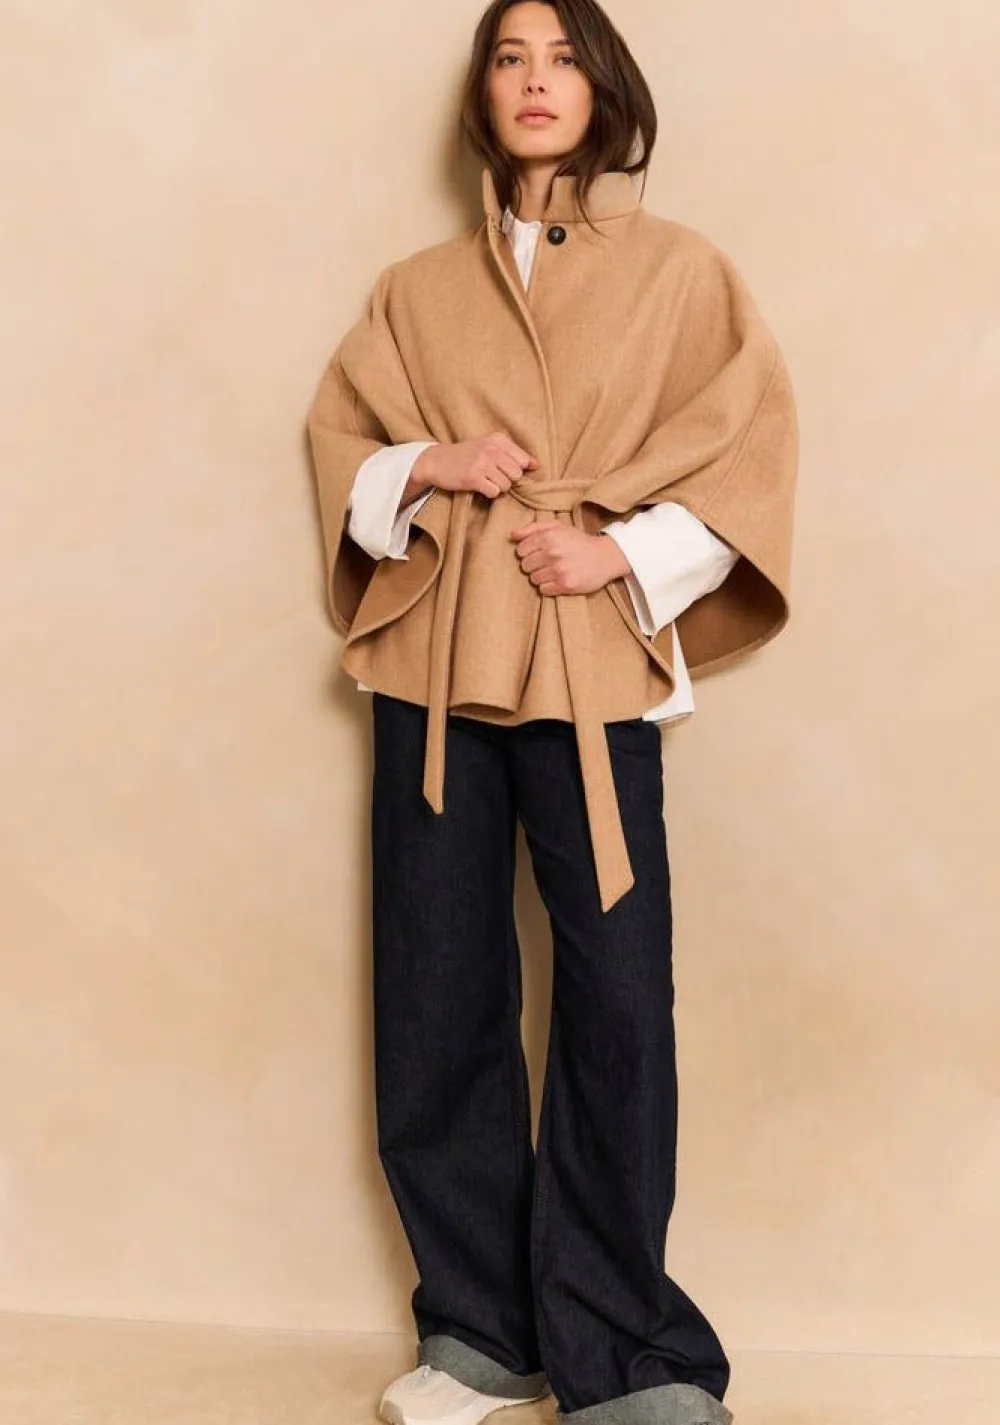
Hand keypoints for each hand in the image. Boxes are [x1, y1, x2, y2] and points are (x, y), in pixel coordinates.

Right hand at [411, 432, 537, 498]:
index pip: (523, 461)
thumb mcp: (488, 446)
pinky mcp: (473, 477)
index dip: (517, 470)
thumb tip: (536, 465)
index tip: (504, 471)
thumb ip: (512, 453)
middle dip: (507, 480)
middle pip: (516, 475)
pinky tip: (479, 486)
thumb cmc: (466, 455)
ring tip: (485, 480)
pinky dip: (488, 493)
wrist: (437, 461)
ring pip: (506, 485)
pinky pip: (494, 493)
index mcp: (498, 439)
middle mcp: (491, 449)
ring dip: (497, 487)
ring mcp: (482, 463)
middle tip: (492, 477)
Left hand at [507, 521, 631, 596]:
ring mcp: (559, 570)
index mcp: (548, 537)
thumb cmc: (579, 541)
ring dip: (541, 576)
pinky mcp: (565, 585)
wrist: (605, 557)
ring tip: (553, 571)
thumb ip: (533, 528)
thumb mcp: (558, 527)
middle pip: (526, 566)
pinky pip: (543, 590)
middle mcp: (552, 553)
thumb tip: (512, 534)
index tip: (537, 553)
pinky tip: (557, 580)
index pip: (521, 550)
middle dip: (533, 565)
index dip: (527, 552)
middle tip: (546, 563)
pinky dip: (548, 587)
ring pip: (533, 579)